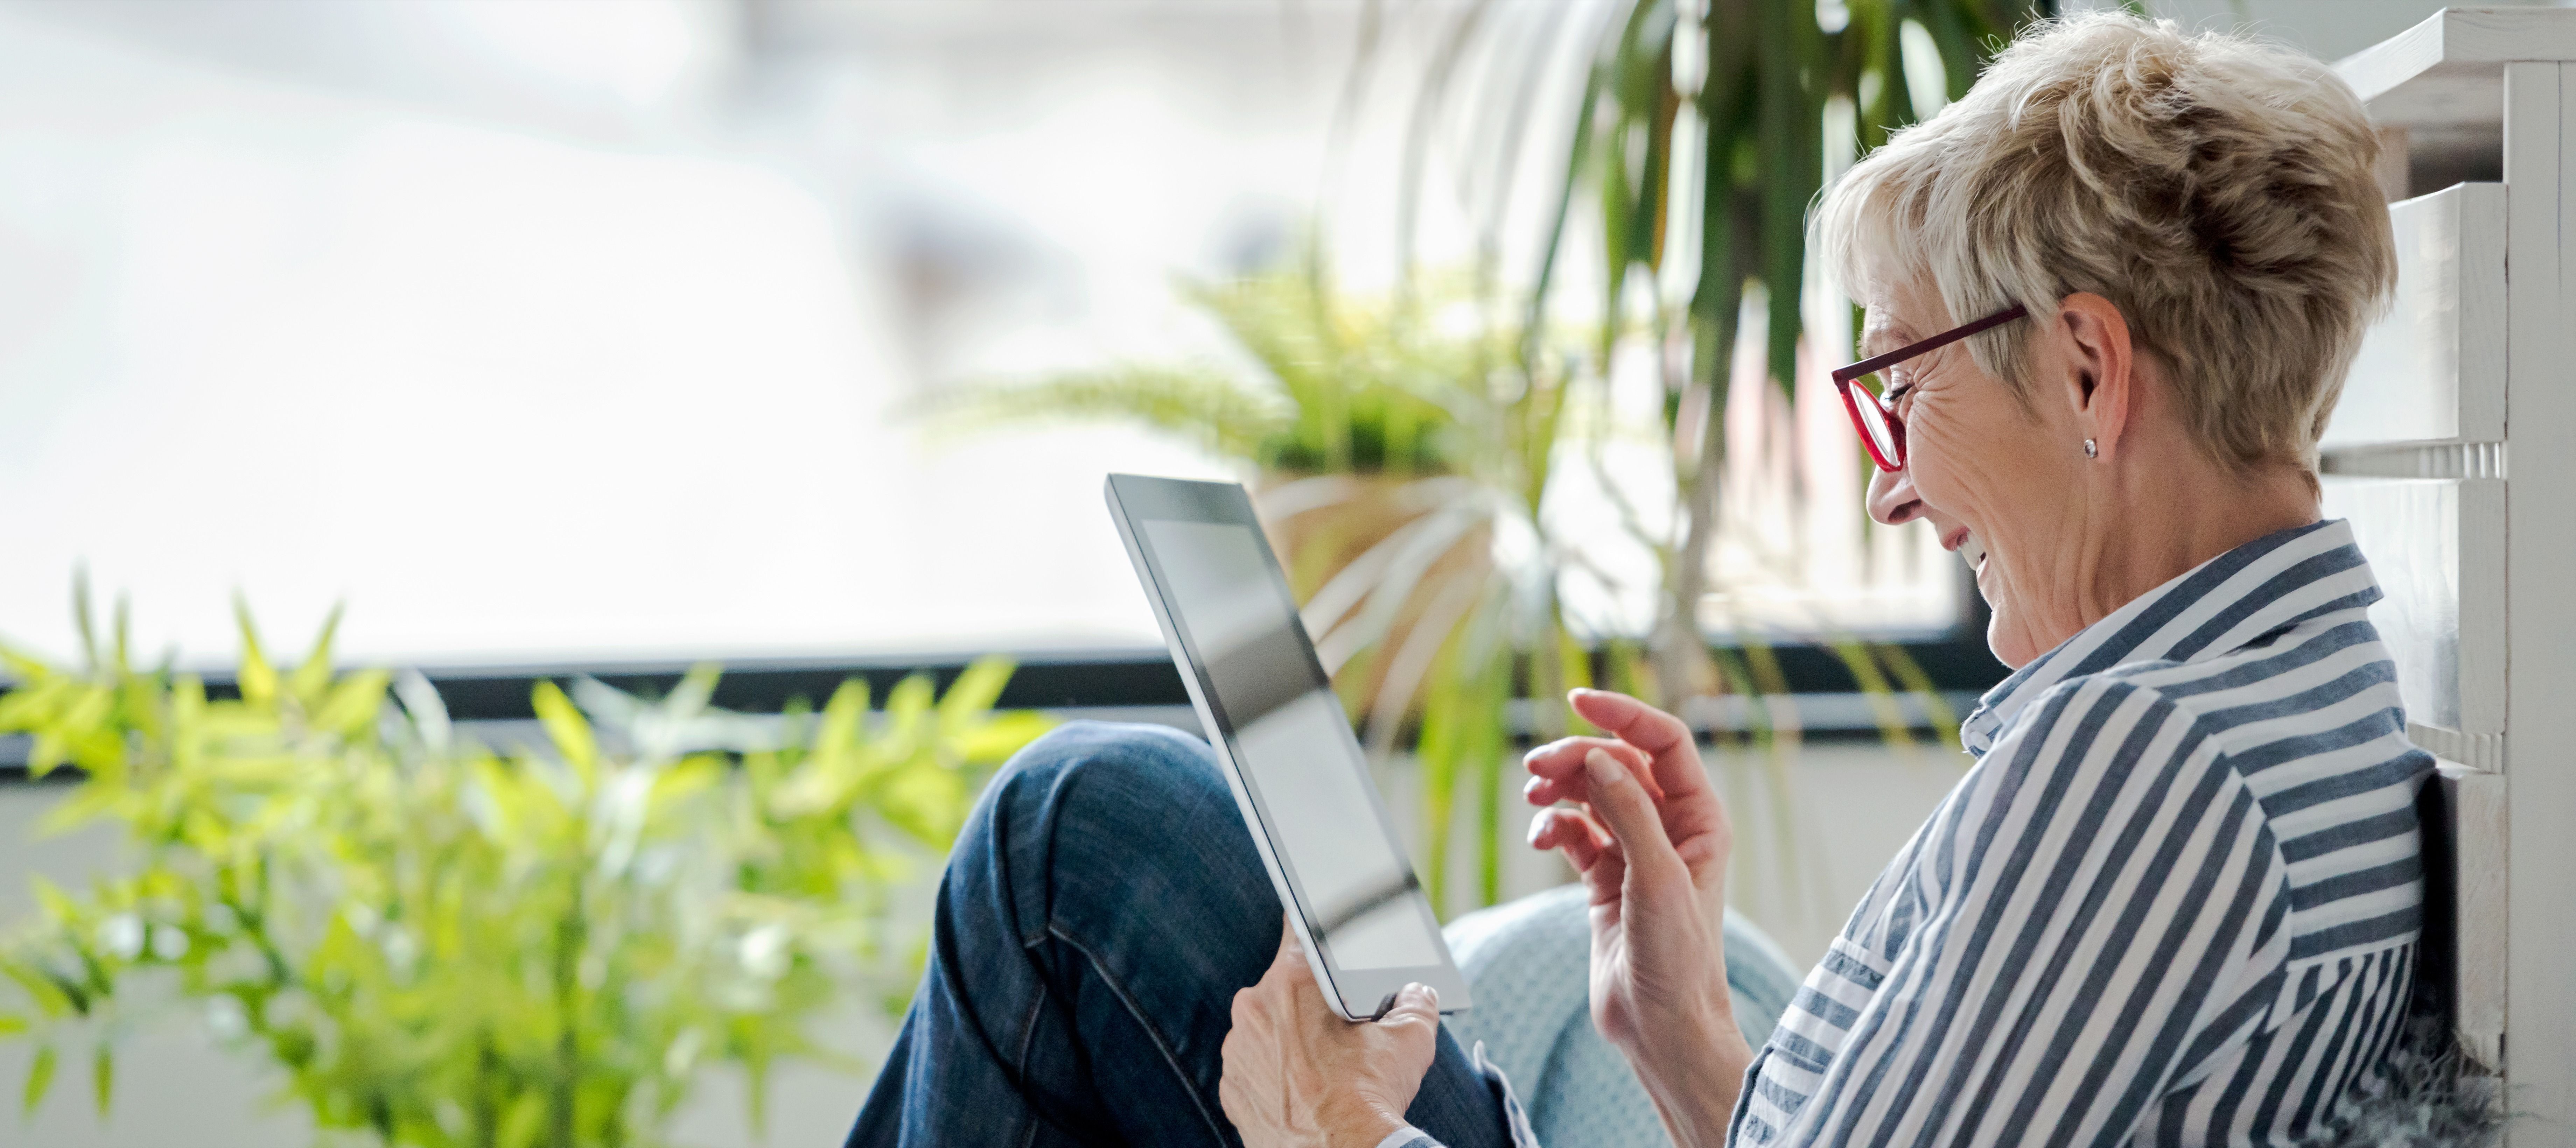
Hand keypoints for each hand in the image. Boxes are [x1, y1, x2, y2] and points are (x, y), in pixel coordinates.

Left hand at [1219, 918, 1439, 1147]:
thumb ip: (1416, 1000)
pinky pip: (1254, 1067)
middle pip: (1286, 985)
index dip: (1315, 928)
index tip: (1322, 933)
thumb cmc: (1370, 1098)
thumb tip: (1417, 993)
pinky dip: (1275, 1075)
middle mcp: (1254, 1007)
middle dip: (1312, 999)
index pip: (1298, 927)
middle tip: (1343, 1025)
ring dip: (1291, 1038)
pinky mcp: (1231, 1089)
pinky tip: (1304, 1090)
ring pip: (1267, 1028)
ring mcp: (1237, 1050)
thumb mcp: (1410, 1039)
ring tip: (1325, 1066)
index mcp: (1292, 980)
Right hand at [1523, 689, 1749, 1144]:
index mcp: (1701, 820)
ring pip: (1593, 795)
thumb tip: (1600, 759)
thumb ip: (1629, 814)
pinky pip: (1575, 833)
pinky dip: (1553, 828)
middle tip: (1536, 768)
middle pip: (1620, 765)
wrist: (1662, 1027)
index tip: (1578, 700)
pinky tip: (1541, 839)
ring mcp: (1636, 853)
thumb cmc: (1677, 961)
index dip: (1624, 715)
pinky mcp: (1606, 880)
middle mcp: (1670, 830)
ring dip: (1560, 789)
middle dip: (1578, 758)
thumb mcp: (1657, 880)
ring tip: (1533, 797)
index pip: (1664, 742)